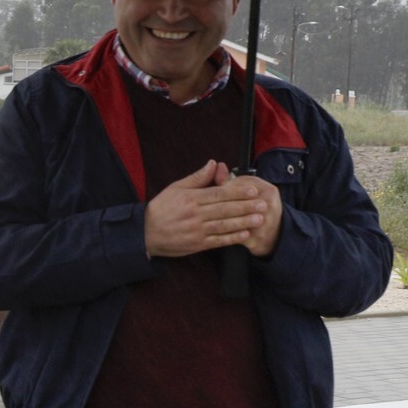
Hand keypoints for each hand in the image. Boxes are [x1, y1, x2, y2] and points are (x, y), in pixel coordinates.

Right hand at [144, 161, 282, 257]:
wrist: (145, 233)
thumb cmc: (161, 208)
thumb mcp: (176, 187)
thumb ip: (197, 177)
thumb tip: (214, 163)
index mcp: (191, 199)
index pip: (218, 194)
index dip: (237, 192)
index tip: (253, 190)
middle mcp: (195, 215)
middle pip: (225, 209)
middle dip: (246, 206)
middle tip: (262, 203)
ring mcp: (196, 231)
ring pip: (224, 225)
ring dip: (243, 222)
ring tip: (259, 218)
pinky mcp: (197, 244)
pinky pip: (218, 241)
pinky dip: (232, 238)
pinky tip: (245, 234)